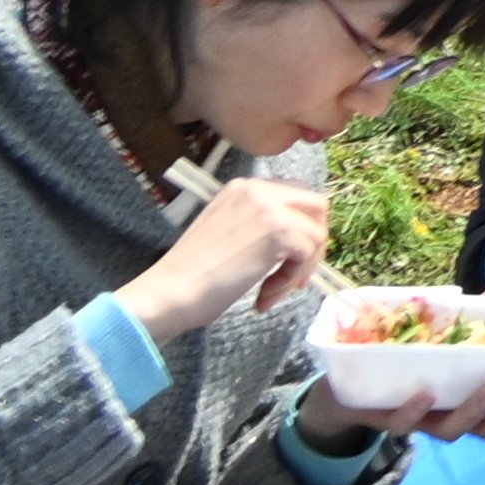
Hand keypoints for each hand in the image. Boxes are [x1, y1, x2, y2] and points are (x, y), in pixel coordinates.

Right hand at [122, 175, 335, 344]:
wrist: (167, 293)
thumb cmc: (191, 275)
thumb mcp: (229, 234)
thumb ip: (260, 226)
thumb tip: (300, 239)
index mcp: (244, 188)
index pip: (296, 198)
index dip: (301, 231)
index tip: (287, 263)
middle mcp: (258, 189)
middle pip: (316, 207)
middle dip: (312, 244)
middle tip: (292, 278)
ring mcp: (269, 207)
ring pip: (316, 233)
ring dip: (299, 270)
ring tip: (268, 294)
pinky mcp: (278, 231)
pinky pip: (307, 254)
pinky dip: (290, 280)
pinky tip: (263, 297)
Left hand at [306, 265, 484, 447]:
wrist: (349, 380)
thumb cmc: (417, 351)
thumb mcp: (458, 322)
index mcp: (477, 396)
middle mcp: (454, 414)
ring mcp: (423, 419)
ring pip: (453, 430)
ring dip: (473, 411)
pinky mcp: (388, 416)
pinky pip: (404, 421)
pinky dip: (415, 410)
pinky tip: (423, 394)